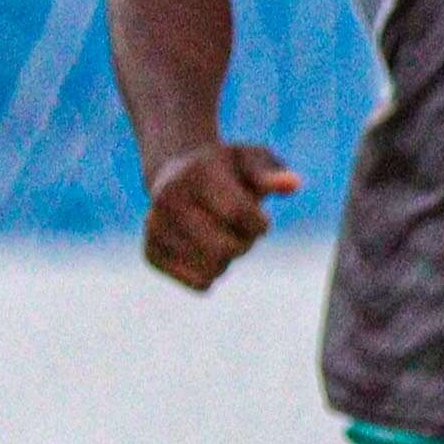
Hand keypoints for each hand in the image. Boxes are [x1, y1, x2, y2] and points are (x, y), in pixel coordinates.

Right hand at [141, 139, 298, 290]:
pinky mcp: (150, 252)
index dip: (259, 225)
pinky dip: (212, 274)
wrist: (177, 173)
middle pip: (224, 249)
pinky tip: (205, 251)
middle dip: (244, 244)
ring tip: (220, 236)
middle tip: (239, 229)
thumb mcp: (252, 160)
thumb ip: (272, 173)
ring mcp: (154, 226)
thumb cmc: (226, 169)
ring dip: (229, 260)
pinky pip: (198, 283)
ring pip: (212, 270)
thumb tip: (293, 184)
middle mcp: (168, 198)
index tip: (258, 219)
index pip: (240, 214)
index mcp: (197, 173)